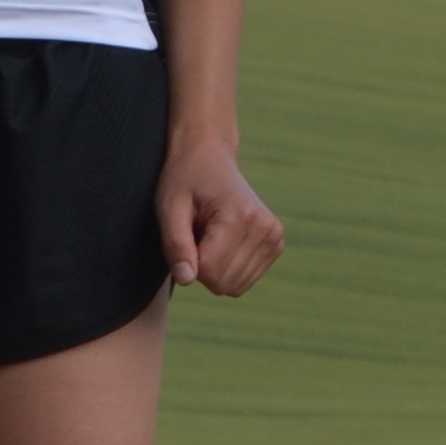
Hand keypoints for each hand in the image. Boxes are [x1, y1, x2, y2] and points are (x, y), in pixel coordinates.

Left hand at [156, 133, 283, 297]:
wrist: (210, 157)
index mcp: (240, 217)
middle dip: (202, 267)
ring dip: (215, 268)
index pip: (209, 272)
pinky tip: (222, 240)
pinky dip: (228, 267)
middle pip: (224, 284)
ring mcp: (275, 237)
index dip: (188, 261)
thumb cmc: (184, 181)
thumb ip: (175, 245)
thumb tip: (187, 280)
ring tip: (209, 235)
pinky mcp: (276, 244)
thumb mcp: (169, 208)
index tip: (186, 232)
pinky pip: (245, 281)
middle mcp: (265, 228)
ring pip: (235, 287)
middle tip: (196, 233)